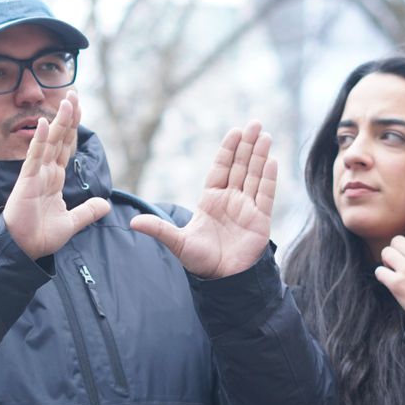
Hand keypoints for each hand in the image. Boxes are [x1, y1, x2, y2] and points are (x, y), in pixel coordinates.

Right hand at [4, 91, 111, 258]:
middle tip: (74, 95)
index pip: (66, 148)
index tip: (78, 109)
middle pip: (59, 139)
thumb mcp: (71, 223)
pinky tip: (42, 124)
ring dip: (57, 122)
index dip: (73, 129)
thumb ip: (87, 212)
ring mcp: (35, 175)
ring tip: (66, 102)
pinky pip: (34, 157)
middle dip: (67, 118)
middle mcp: (45, 173)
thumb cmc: (41, 236)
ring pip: (48, 143)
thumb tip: (105, 204)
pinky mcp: (26, 182)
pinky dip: (38, 141)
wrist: (24, 250)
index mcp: (54, 179)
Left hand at [129, 120, 275, 278]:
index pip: (222, 168)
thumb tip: (132, 222)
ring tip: (265, 135)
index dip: (228, 150)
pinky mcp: (260, 220)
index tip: (235, 131)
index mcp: (211, 200)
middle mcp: (231, 200)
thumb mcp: (177, 242)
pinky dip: (269, 179)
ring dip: (260, 156)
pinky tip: (272, 161)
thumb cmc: (199, 261)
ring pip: (255, 176)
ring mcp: (247, 209)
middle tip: (254, 123)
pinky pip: (266, 195)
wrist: (221, 280)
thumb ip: (159, 229)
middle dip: (248, 145)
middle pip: (241, 167)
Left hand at [374, 232, 404, 312]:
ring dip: (387, 261)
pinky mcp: (396, 283)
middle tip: (399, 263)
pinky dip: (382, 276)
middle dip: (396, 251)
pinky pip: (379, 271)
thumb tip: (404, 244)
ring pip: (386, 252)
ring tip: (394, 271)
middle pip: (396, 241)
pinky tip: (389, 281)